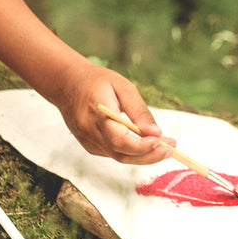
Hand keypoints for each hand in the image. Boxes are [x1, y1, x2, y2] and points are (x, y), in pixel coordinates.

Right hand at [51, 58, 175, 164]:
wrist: (67, 83)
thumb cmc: (97, 81)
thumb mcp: (122, 86)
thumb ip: (139, 110)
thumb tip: (156, 132)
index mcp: (97, 115)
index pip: (120, 140)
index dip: (142, 146)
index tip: (162, 141)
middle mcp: (90, 133)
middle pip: (122, 154)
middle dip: (149, 156)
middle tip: (171, 149)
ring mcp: (88, 142)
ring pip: (119, 157)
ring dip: (144, 156)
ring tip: (165, 147)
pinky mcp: (90, 145)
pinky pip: (114, 153)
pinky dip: (132, 152)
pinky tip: (146, 145)